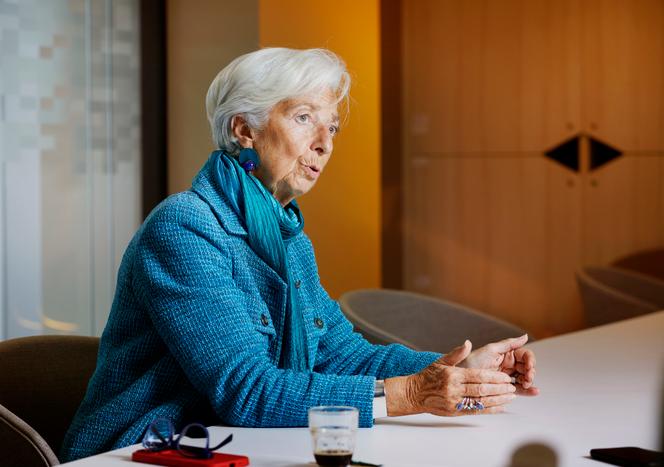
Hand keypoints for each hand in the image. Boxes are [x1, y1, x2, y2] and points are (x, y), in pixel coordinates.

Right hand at [385, 341, 516, 416]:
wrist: (413, 393)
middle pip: (482, 390)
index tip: (506, 377)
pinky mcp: (455, 412)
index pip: (478, 376)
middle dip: (499, 389)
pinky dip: (490, 410)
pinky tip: (500, 407)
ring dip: (498, 400)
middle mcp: (454, 389)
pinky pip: (476, 411)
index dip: (494, 377)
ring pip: (481, 402)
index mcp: (453, 375)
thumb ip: (456, 353)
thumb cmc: (427, 376)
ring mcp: (455, 402)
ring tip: (510, 397)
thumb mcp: (441, 361)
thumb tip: (468, 343)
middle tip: (512, 386)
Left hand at [459, 335, 538, 395]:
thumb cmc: (471, 361)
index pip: (524, 354)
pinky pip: (518, 389)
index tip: (529, 366)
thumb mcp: (490, 350)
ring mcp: (506, 376)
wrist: (458, 379)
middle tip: (527, 378)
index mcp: (506, 353)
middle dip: (530, 372)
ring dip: (529, 381)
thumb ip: (508, 343)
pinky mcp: (504, 387)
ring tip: (527, 385)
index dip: (530, 360)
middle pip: (527, 367)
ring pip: (524, 378)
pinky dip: (527, 391)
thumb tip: (525, 336)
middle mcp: (508, 364)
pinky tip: (533, 392)